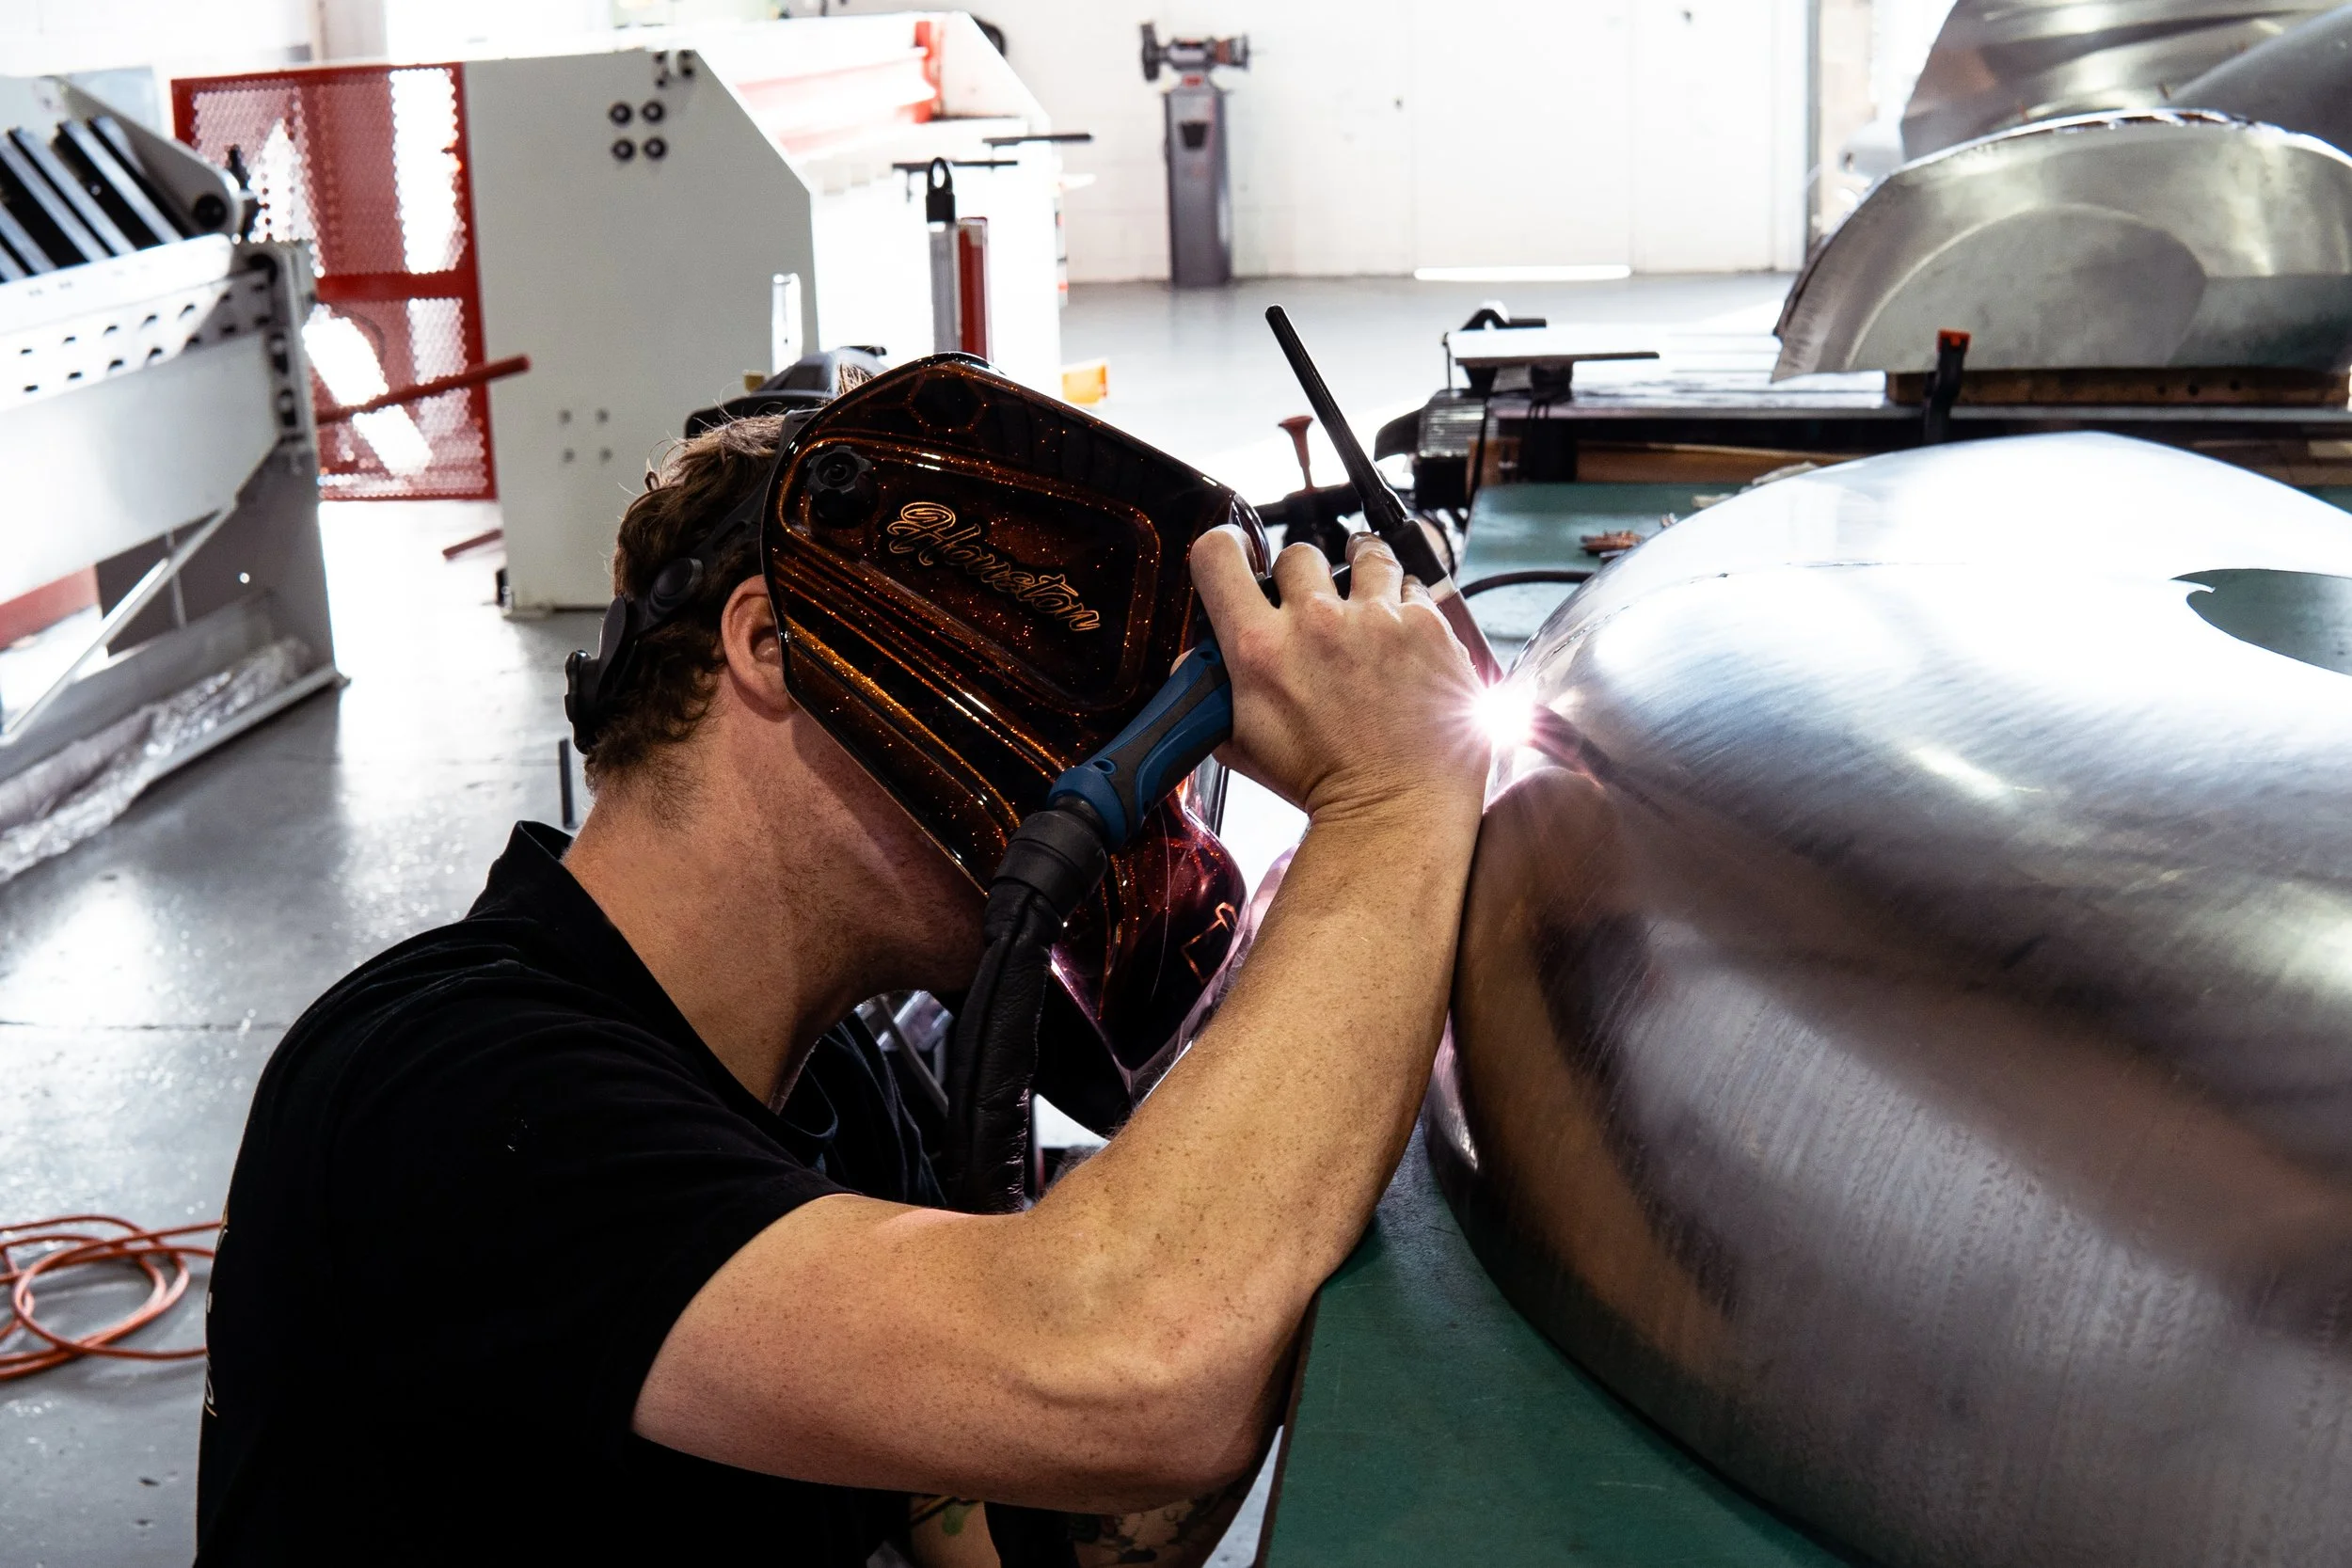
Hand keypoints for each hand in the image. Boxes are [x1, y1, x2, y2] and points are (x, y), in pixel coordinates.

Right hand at [1190, 526, 1487, 825]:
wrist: (1395, 812)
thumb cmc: (1321, 784)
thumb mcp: (1242, 743)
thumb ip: (1211, 697)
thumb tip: (1190, 667)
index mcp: (1260, 648)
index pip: (1218, 556)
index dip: (1226, 546)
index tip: (1241, 552)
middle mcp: (1316, 623)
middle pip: (1297, 555)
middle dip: (1302, 579)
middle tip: (1312, 610)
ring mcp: (1377, 620)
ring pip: (1364, 555)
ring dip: (1360, 573)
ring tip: (1364, 599)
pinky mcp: (1428, 628)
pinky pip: (1414, 588)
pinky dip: (1406, 605)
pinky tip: (1401, 634)